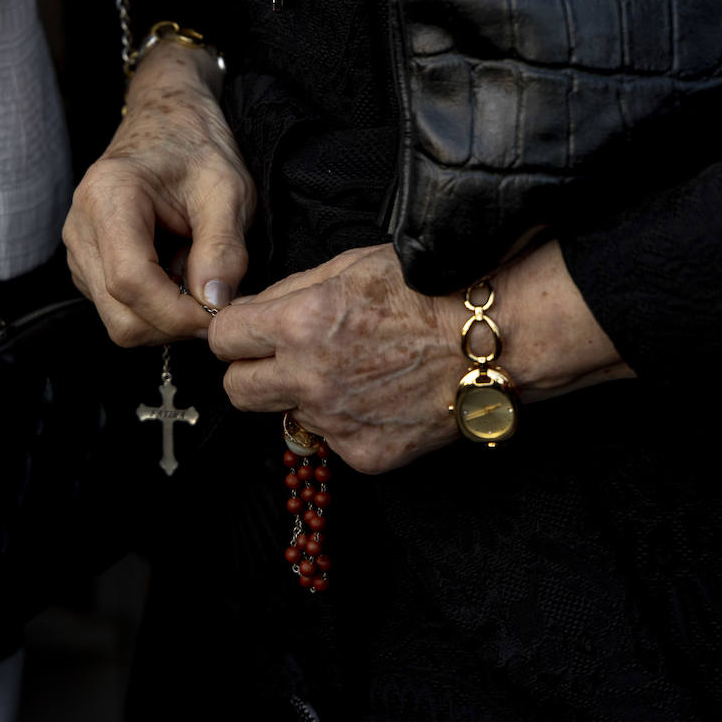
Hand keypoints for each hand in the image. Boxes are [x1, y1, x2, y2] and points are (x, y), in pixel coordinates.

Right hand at [63, 44, 255, 345]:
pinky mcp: (87, 267)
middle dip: (174, 324)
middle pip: (120, 315)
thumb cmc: (197, 148)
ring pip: (118, 322)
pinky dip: (155, 310)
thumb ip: (224, 247)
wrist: (167, 123)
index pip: (131, 282)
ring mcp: (78, 250)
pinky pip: (118, 311)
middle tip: (217, 304)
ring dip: (166, 319)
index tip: (219, 312)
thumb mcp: (228, 189)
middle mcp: (80, 226)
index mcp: (109, 197)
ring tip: (195, 277)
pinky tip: (177, 275)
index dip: (178, 313)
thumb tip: (215, 302)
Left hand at [208, 242, 633, 472]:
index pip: (223, 340)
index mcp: (301, 323)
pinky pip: (333, 439)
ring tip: (351, 371)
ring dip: (303, 396)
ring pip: (287, 415)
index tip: (247, 331)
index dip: (233, 333)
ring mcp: (337, 422)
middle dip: (249, 372)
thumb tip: (250, 309)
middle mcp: (310, 378)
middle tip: (279, 359)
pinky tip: (380, 397)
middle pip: (236, 390)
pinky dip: (347, 421)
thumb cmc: (432, 289)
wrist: (498, 340)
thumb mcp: (352, 265)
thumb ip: (291, 291)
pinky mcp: (365, 455)